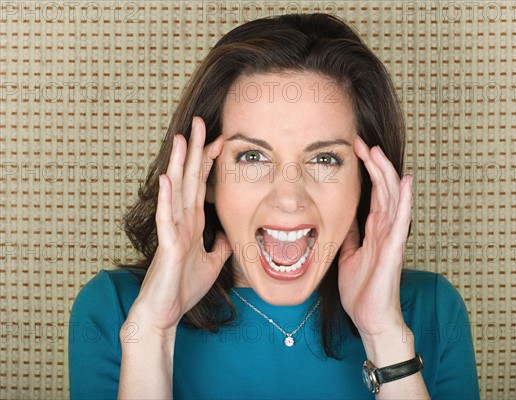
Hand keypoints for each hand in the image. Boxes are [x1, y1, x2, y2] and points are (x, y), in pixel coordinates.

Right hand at [127, 116, 231, 335]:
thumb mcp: (211, 262)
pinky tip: (168, 180)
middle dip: (195, 151)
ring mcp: (173, 231)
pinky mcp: (167, 246)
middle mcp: (182, 220)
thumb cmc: (183, 287)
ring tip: (182, 139)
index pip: (201, 185)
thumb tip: (228, 233)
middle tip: (198, 122)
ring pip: (176, 192)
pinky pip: (167, 219)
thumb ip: (219, 245)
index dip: (209, 162)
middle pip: (189, 179)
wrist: (164, 313)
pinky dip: (167, 199)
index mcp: (193, 222)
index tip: (220, 139)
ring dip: (179, 165)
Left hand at [338, 136, 412, 338]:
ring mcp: (392, 238)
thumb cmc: (362, 290)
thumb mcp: (349, 254)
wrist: (371, 319)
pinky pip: (400, 222)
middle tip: (361, 141)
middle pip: (383, 189)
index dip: (366, 170)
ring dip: (386, 174)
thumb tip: (345, 216)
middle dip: (373, 164)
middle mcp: (385, 229)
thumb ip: (351, 234)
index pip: (373, 192)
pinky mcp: (394, 251)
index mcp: (375, 229)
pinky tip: (406, 183)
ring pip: (392, 199)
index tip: (354, 150)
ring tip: (377, 152)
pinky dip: (403, 201)